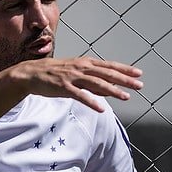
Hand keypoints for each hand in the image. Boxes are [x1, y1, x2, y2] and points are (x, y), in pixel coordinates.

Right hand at [11, 56, 143, 110]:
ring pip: (97, 83)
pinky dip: (91, 102)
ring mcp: (72, 77)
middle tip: (139, 85)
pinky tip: (101, 108)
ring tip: (125, 97)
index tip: (138, 73)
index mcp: (85, 63)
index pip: (109, 66)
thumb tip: (108, 88)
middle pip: (107, 73)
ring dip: (113, 90)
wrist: (31, 73)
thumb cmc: (54, 73)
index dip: (124, 69)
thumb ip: (91, 80)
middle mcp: (81, 68)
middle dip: (125, 80)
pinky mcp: (64, 87)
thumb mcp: (75, 72)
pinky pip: (80, 96)